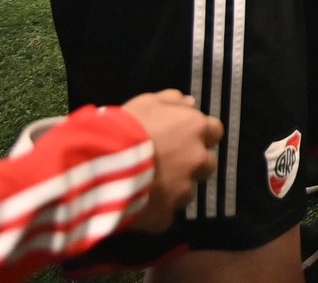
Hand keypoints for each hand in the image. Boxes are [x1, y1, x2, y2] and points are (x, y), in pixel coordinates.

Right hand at [120, 90, 222, 232]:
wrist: (103, 165)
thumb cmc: (125, 128)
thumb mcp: (147, 102)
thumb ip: (172, 101)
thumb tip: (190, 103)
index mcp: (195, 129)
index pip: (214, 131)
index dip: (199, 135)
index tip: (183, 138)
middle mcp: (197, 159)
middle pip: (206, 163)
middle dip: (191, 164)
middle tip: (165, 163)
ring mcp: (183, 190)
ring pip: (186, 191)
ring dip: (173, 188)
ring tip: (146, 184)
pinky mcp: (166, 215)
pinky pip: (164, 215)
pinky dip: (154, 211)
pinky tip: (136, 203)